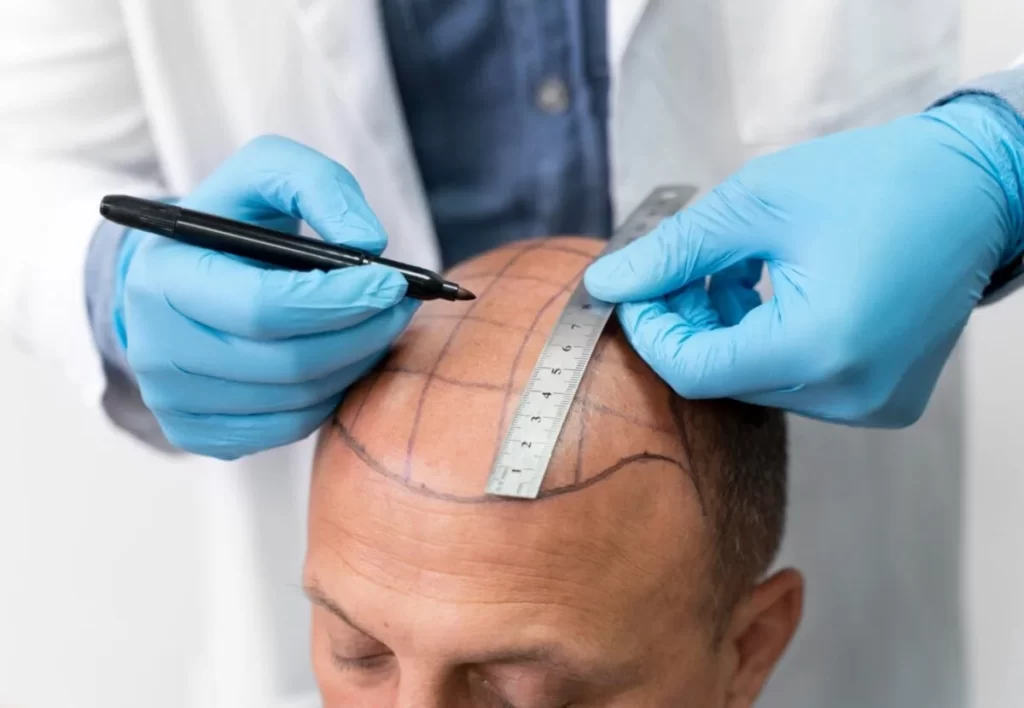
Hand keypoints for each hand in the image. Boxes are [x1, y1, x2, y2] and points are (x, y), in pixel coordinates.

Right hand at [116, 136, 416, 457]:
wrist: (182, 272)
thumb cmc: (233, 221)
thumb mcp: (267, 174)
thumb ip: (318, 186)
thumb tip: (367, 242)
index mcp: (163, 278)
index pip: (263, 307)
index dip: (338, 300)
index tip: (391, 284)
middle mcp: (156, 347)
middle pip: (288, 362)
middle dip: (361, 334)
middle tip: (401, 307)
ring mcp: (172, 399)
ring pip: (296, 400)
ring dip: (353, 364)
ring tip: (377, 326)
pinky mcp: (195, 431)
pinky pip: (287, 428)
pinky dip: (328, 395)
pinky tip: (341, 358)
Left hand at [585, 96, 1023, 425]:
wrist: (977, 187)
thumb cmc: (876, 181)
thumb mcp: (757, 204)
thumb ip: (674, 251)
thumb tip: (608, 283)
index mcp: (819, 348)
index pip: (694, 372)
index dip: (652, 332)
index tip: (636, 289)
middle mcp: (848, 394)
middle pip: (725, 379)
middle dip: (688, 324)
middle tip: (681, 268)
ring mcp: (870, 404)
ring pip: (756, 381)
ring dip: (727, 330)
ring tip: (732, 268)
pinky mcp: (882, 398)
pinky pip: (797, 381)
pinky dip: (768, 341)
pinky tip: (770, 291)